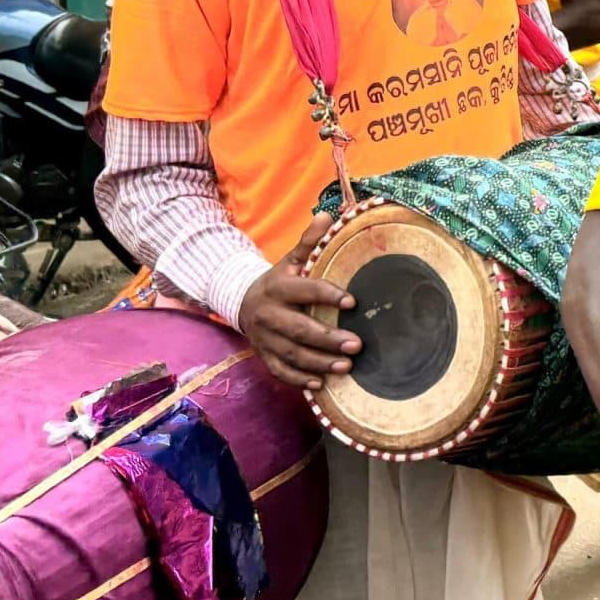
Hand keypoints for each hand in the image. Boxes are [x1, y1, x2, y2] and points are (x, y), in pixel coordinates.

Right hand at [238, 213, 356, 387]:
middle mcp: (269, 314)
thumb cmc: (280, 279)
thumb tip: (327, 215)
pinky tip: (320, 385)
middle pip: (299, 329)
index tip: (352, 303)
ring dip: (319, 363)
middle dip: (328, 339)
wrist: (242, 300)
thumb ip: (309, 241)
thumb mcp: (292, 258)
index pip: (305, 291)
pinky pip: (280, 371)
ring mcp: (264, 338)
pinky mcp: (263, 355)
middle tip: (357, 345)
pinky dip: (299, 379)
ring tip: (347, 367)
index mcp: (278, 286)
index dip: (327, 295)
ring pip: (291, 354)